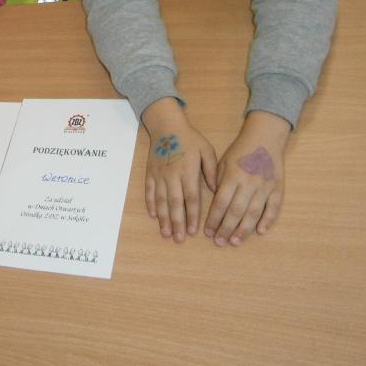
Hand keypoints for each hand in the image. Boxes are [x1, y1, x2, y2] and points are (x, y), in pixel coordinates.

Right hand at [142, 98, 216, 242]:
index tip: (194, 231)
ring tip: (165, 233)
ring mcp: (159, 175)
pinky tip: (154, 216)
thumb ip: (211, 170)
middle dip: (177, 222)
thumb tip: (216, 190)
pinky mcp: (150, 173)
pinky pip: (149, 191)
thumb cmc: (190, 138)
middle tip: (178, 239)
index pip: (191, 197)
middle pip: (175, 203)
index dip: (192, 215)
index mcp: (188, 170)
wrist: (166, 125)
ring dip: (163, 218)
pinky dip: (150, 204)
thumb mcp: (207, 150)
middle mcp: (173, 175)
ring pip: (161, 200)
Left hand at [204, 111, 289, 246]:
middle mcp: (248, 183)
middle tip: (219, 242)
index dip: (213, 219)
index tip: (207, 232)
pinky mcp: (277, 188)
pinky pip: (273, 208)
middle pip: (236, 212)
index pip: (221, 203)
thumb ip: (217, 181)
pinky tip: (260, 231)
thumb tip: (214, 203)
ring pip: (253, 213)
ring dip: (243, 230)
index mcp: (232, 176)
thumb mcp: (223, 161)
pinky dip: (267, 220)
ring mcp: (264, 187)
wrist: (264, 137)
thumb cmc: (239, 150)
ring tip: (234, 242)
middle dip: (226, 229)